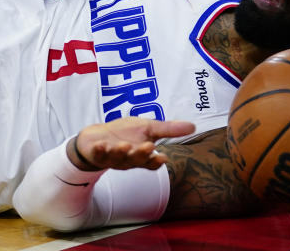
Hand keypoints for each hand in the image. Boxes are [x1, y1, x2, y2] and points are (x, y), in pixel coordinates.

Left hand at [69, 117, 194, 170]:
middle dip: (141, 154)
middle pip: (136, 160)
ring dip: (121, 152)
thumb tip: (193, 126)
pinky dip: (100, 150)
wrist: (95, 137)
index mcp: (141, 155)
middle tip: (148, 146)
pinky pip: (98, 155)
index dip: (156, 161)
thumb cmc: (124, 133)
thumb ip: (168, 129)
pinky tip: (101, 145)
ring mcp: (112, 158)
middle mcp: (128, 159)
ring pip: (118, 159)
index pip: (151, 163)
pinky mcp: (96, 154)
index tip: (163, 156)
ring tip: (124, 145)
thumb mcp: (147, 128)